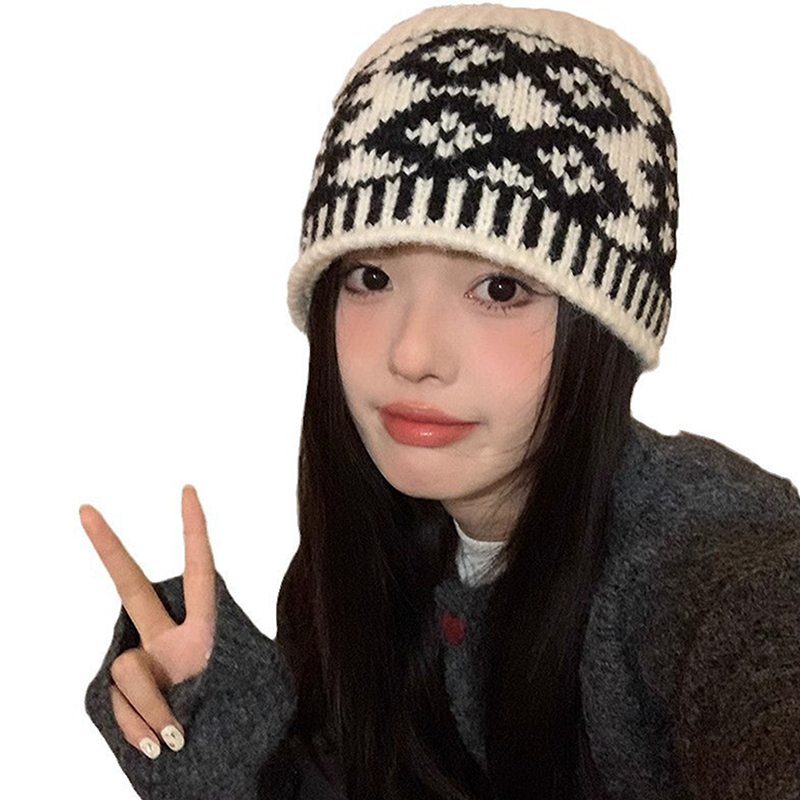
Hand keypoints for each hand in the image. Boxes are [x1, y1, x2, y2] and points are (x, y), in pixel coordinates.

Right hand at [80, 484, 216, 758]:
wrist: (217, 767)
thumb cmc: (243, 724)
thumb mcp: (251, 691)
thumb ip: (206, 675)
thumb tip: (159, 695)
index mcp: (207, 627)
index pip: (202, 569)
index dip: (195, 530)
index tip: (188, 489)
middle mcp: (167, 639)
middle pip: (131, 586)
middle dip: (108, 547)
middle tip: (85, 508)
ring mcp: (140, 666)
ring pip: (127, 668)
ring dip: (154, 707)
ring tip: (177, 736)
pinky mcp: (117, 697)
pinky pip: (116, 704)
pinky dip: (138, 727)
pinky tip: (157, 745)